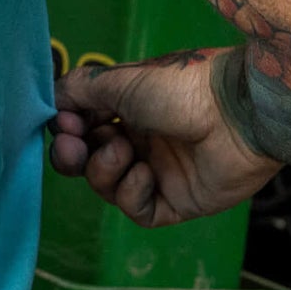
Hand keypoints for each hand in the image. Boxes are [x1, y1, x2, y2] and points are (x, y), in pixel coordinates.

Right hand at [50, 50, 280, 227]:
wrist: (239, 112)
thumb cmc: (184, 87)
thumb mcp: (122, 80)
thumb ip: (80, 88)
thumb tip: (51, 99)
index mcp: (132, 109)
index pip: (84, 128)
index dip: (67, 129)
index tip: (63, 123)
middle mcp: (144, 140)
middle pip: (90, 161)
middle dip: (74, 156)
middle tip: (73, 147)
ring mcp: (161, 172)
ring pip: (109, 186)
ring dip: (104, 170)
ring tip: (122, 151)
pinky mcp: (178, 202)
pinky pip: (139, 209)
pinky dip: (132, 193)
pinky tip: (145, 173)